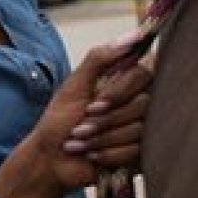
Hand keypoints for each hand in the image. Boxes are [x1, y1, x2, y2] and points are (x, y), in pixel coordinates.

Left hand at [0, 35, 151, 197]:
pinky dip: (107, 153)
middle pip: (144, 103)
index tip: (96, 102)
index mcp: (123, 83)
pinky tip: (91, 155)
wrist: (50, 160)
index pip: (147, 73)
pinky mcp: (139, 153)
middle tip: (82, 123)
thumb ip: (100, 58)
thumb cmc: (58, 121)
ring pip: (138, 128)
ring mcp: (139, 129)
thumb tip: (132, 37)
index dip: (122, 90)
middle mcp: (136, 103)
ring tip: (81, 140)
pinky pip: (135, 150)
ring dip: (102, 137)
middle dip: (107, 118)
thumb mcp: (74, 85)